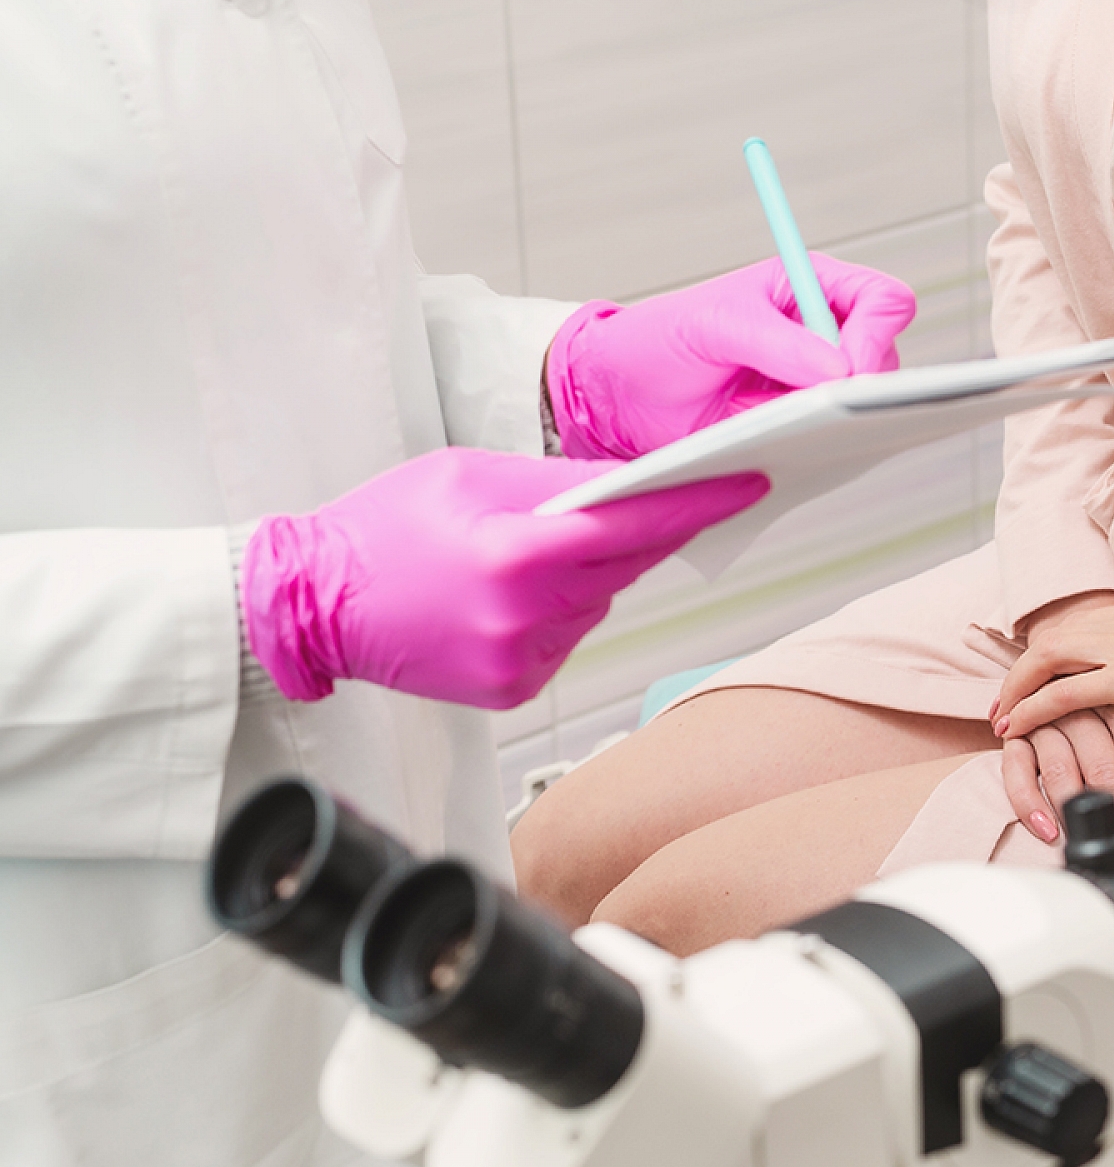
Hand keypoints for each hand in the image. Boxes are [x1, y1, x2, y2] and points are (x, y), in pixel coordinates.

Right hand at [240, 449, 767, 708]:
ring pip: (597, 604)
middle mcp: (524, 618)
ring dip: (588, 576)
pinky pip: (568, 639)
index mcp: (512, 556)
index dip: (696, 505)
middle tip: (655, 497)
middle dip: (639, 532)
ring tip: (525, 552)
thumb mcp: (468, 475)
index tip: (746, 484)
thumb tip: (634, 481)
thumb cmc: (384, 528)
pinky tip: (509, 596)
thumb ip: (556, 481)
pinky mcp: (514, 691)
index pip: (631, 527)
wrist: (313, 604)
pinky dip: (559, 612)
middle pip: (624, 567)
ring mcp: (521, 662)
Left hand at [545, 255, 916, 459]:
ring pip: (868, 404)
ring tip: (802, 430)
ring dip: (845, 420)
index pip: (882, 301)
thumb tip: (841, 371)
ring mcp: (816, 384)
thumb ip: (778, 343)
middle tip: (829, 411)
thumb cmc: (663, 339)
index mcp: (812, 289)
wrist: (625, 396)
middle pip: (886, 357)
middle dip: (866, 386)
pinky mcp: (803, 428)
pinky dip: (829, 446)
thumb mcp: (716, 325)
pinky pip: (840, 440)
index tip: (848, 374)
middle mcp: (824, 335)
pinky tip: (799, 449)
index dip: (877, 336)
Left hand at [992, 592, 1113, 757]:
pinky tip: (1015, 728)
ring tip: (1001, 717)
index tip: (1039, 678)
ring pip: (1054, 656)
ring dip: (1018, 687)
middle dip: (1024, 668)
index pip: (1092, 624)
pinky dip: (1032, 708)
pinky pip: (1067, 691)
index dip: (1058, 652)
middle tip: (1004, 700)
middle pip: (1063, 634)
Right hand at [1002, 708, 1113, 874]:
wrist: (1064, 658)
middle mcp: (1084, 707)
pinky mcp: (1015, 733)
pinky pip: (1016, 770)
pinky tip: (1047, 831)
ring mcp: (1046, 720)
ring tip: (1102, 854)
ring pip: (1063, 773)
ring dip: (1081, 820)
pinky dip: (1029, 802)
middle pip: (1107, 773)